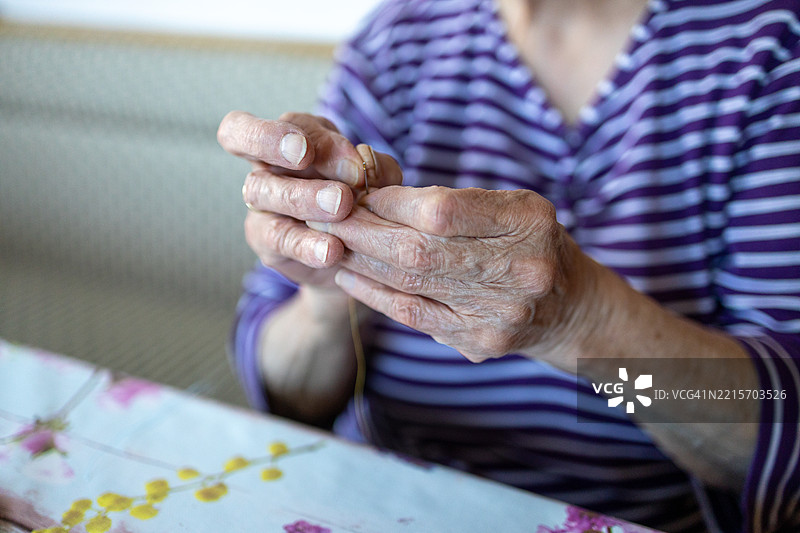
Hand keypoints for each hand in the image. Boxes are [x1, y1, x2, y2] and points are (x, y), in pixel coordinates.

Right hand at [217, 111, 401, 288]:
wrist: (353, 253)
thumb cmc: (360, 200)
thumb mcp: (374, 178)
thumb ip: (374, 166)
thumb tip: (368, 164)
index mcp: (294, 135)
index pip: (282, 119)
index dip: (302, 126)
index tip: (324, 143)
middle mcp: (266, 161)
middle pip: (241, 137)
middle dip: (272, 142)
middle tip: (306, 156)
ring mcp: (260, 200)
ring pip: (261, 189)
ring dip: (301, 195)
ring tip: (341, 206)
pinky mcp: (263, 238)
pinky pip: (277, 237)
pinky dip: (305, 244)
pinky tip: (331, 250)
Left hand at [309, 186, 596, 362]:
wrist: (570, 307)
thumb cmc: (530, 243)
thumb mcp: (512, 208)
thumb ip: (455, 204)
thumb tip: (376, 198)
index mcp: (528, 222)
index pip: (443, 210)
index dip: (392, 201)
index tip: (361, 192)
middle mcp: (519, 270)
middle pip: (420, 250)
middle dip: (363, 231)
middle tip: (328, 215)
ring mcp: (499, 313)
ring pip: (410, 285)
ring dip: (361, 261)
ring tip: (332, 242)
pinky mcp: (479, 343)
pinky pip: (413, 316)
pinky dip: (375, 294)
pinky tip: (350, 276)